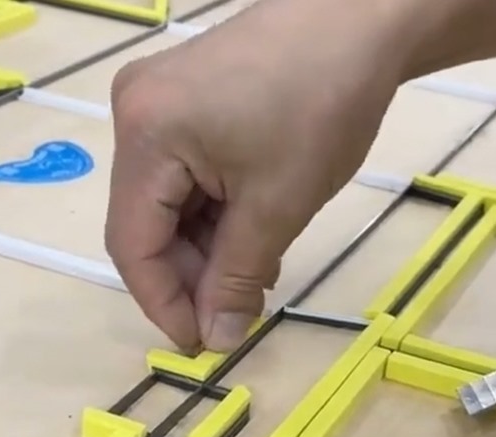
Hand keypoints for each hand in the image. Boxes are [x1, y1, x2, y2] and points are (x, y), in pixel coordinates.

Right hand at [104, 0, 410, 353]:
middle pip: (149, 226)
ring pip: (172, 207)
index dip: (164, 304)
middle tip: (237, 314)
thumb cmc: (322, 109)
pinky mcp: (188, 104)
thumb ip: (237, 277)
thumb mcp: (278, 206)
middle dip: (193, 278)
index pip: (133, 245)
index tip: (203, 344)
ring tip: (253, 279)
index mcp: (146, 137)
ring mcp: (159, 106)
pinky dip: (219, 218)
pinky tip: (253, 240)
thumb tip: (216, 340)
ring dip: (210, 252)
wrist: (361, 19)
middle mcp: (135, 117)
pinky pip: (189, 179)